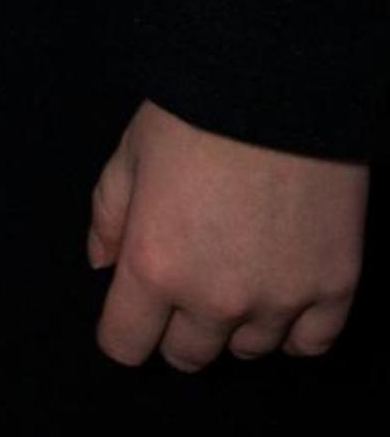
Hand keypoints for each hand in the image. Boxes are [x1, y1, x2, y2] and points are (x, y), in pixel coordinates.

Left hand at [90, 102, 367, 371]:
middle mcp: (215, 299)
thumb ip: (109, 216)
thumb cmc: (194, 110)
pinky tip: (285, 295)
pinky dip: (296, 329)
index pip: (125, 346)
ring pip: (249, 350)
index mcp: (154, 266)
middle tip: (189, 283)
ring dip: (238, 324)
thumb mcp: (130, 153)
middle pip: (188, 356)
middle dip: (179, 328)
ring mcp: (279, 300)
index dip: (123, 330)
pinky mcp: (333, 289)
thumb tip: (102, 264)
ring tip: (240, 271)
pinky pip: (311, 345)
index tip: (132, 311)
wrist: (280, 80)